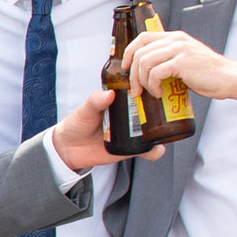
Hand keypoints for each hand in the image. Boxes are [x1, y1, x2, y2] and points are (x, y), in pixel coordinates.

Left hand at [47, 88, 168, 172]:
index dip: (150, 87)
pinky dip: (154, 151)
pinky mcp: (131, 148)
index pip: (139, 91)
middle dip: (161, 108)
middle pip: (151, 110)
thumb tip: (109, 94)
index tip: (158, 85)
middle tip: (167, 107)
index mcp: (120, 101)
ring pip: (153, 130)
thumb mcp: (85, 110)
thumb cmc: (76, 123)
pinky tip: (157, 149)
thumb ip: (95, 101)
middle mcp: (129, 115)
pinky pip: (146, 150)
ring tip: (166, 129)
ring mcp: (132, 132)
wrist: (69, 149)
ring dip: (162, 130)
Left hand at [123, 27, 236, 109]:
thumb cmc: (207, 74)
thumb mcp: (184, 61)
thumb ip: (168, 60)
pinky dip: (152, 86)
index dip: (129, 52)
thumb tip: (145, 72)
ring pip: (144, 62)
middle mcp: (175, 40)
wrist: (228, 78)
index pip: (142, 37)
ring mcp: (179, 49)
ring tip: (148, 92)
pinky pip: (155, 73)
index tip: (125, 67)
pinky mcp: (182, 62)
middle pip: (139, 52)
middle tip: (135, 89)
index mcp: (174, 37)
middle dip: (132, 73)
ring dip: (141, 81)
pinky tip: (159, 93)